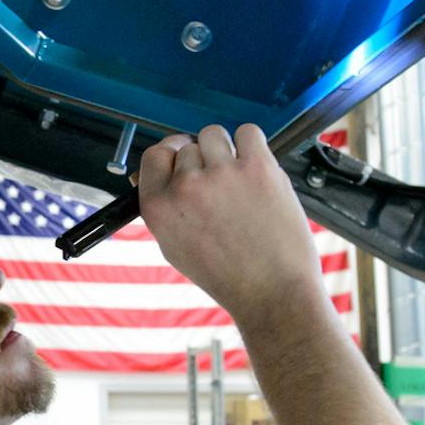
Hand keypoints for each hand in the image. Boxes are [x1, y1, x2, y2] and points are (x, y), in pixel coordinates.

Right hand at [136, 124, 327, 329]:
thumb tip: (151, 171)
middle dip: (203, 162)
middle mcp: (185, 188)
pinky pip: (247, 132)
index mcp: (158, 208)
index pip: (154, 155)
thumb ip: (162, 205)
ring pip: (214, 135)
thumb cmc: (227, 275)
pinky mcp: (258, 168)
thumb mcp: (174, 246)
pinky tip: (256, 170)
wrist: (273, 293)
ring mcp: (222, 174)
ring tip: (240, 180)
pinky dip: (252, 145)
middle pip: (188, 146)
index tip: (183, 158)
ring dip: (225, 150)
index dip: (170, 154)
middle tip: (222, 191)